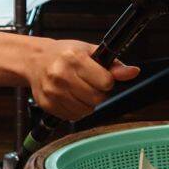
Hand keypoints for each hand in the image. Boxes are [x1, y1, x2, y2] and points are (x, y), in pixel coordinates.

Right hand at [24, 38, 139, 120]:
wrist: (35, 60)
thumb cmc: (64, 54)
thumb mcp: (90, 51)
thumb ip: (114, 64)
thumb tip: (133, 72)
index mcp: (74, 58)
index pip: (106, 82)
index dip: (107, 81)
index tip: (101, 77)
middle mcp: (62, 75)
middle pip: (97, 98)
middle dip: (98, 93)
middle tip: (90, 84)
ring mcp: (53, 91)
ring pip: (86, 110)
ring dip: (87, 103)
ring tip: (80, 90)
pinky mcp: (47, 105)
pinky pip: (72, 116)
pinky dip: (76, 110)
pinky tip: (70, 97)